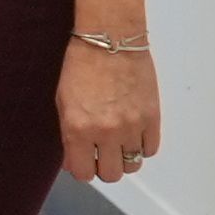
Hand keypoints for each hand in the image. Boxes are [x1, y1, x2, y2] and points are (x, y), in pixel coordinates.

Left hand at [56, 38, 159, 186]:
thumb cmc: (82, 65)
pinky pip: (150, 149)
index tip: (84, 161)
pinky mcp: (151, 118)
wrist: (110, 40)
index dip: (83, 169)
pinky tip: (134, 133)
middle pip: (111, 174)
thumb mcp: (63, 102)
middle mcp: (105, 132)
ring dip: (124, 158)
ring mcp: (131, 126)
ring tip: (119, 142)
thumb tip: (74, 161)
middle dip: (104, 166)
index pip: (83, 173)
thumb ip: (68, 135)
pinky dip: (142, 146)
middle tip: (102, 153)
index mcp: (78, 129)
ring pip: (132, 165)